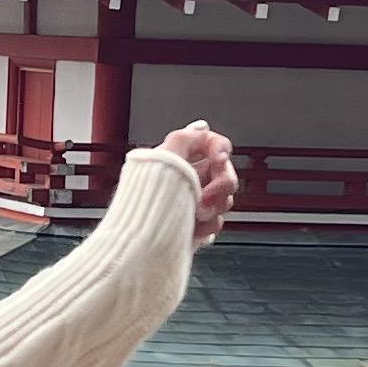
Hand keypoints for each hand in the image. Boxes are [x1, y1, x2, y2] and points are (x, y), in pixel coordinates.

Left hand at [157, 120, 236, 248]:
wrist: (142, 239)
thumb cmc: (146, 201)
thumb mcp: (162, 159)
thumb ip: (184, 138)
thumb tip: (201, 127)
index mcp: (180, 158)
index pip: (213, 145)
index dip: (220, 150)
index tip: (218, 160)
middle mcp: (190, 178)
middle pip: (225, 173)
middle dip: (221, 185)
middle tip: (206, 195)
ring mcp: (195, 202)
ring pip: (225, 199)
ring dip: (215, 207)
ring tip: (196, 214)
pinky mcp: (197, 223)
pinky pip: (217, 221)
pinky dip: (209, 225)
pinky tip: (195, 227)